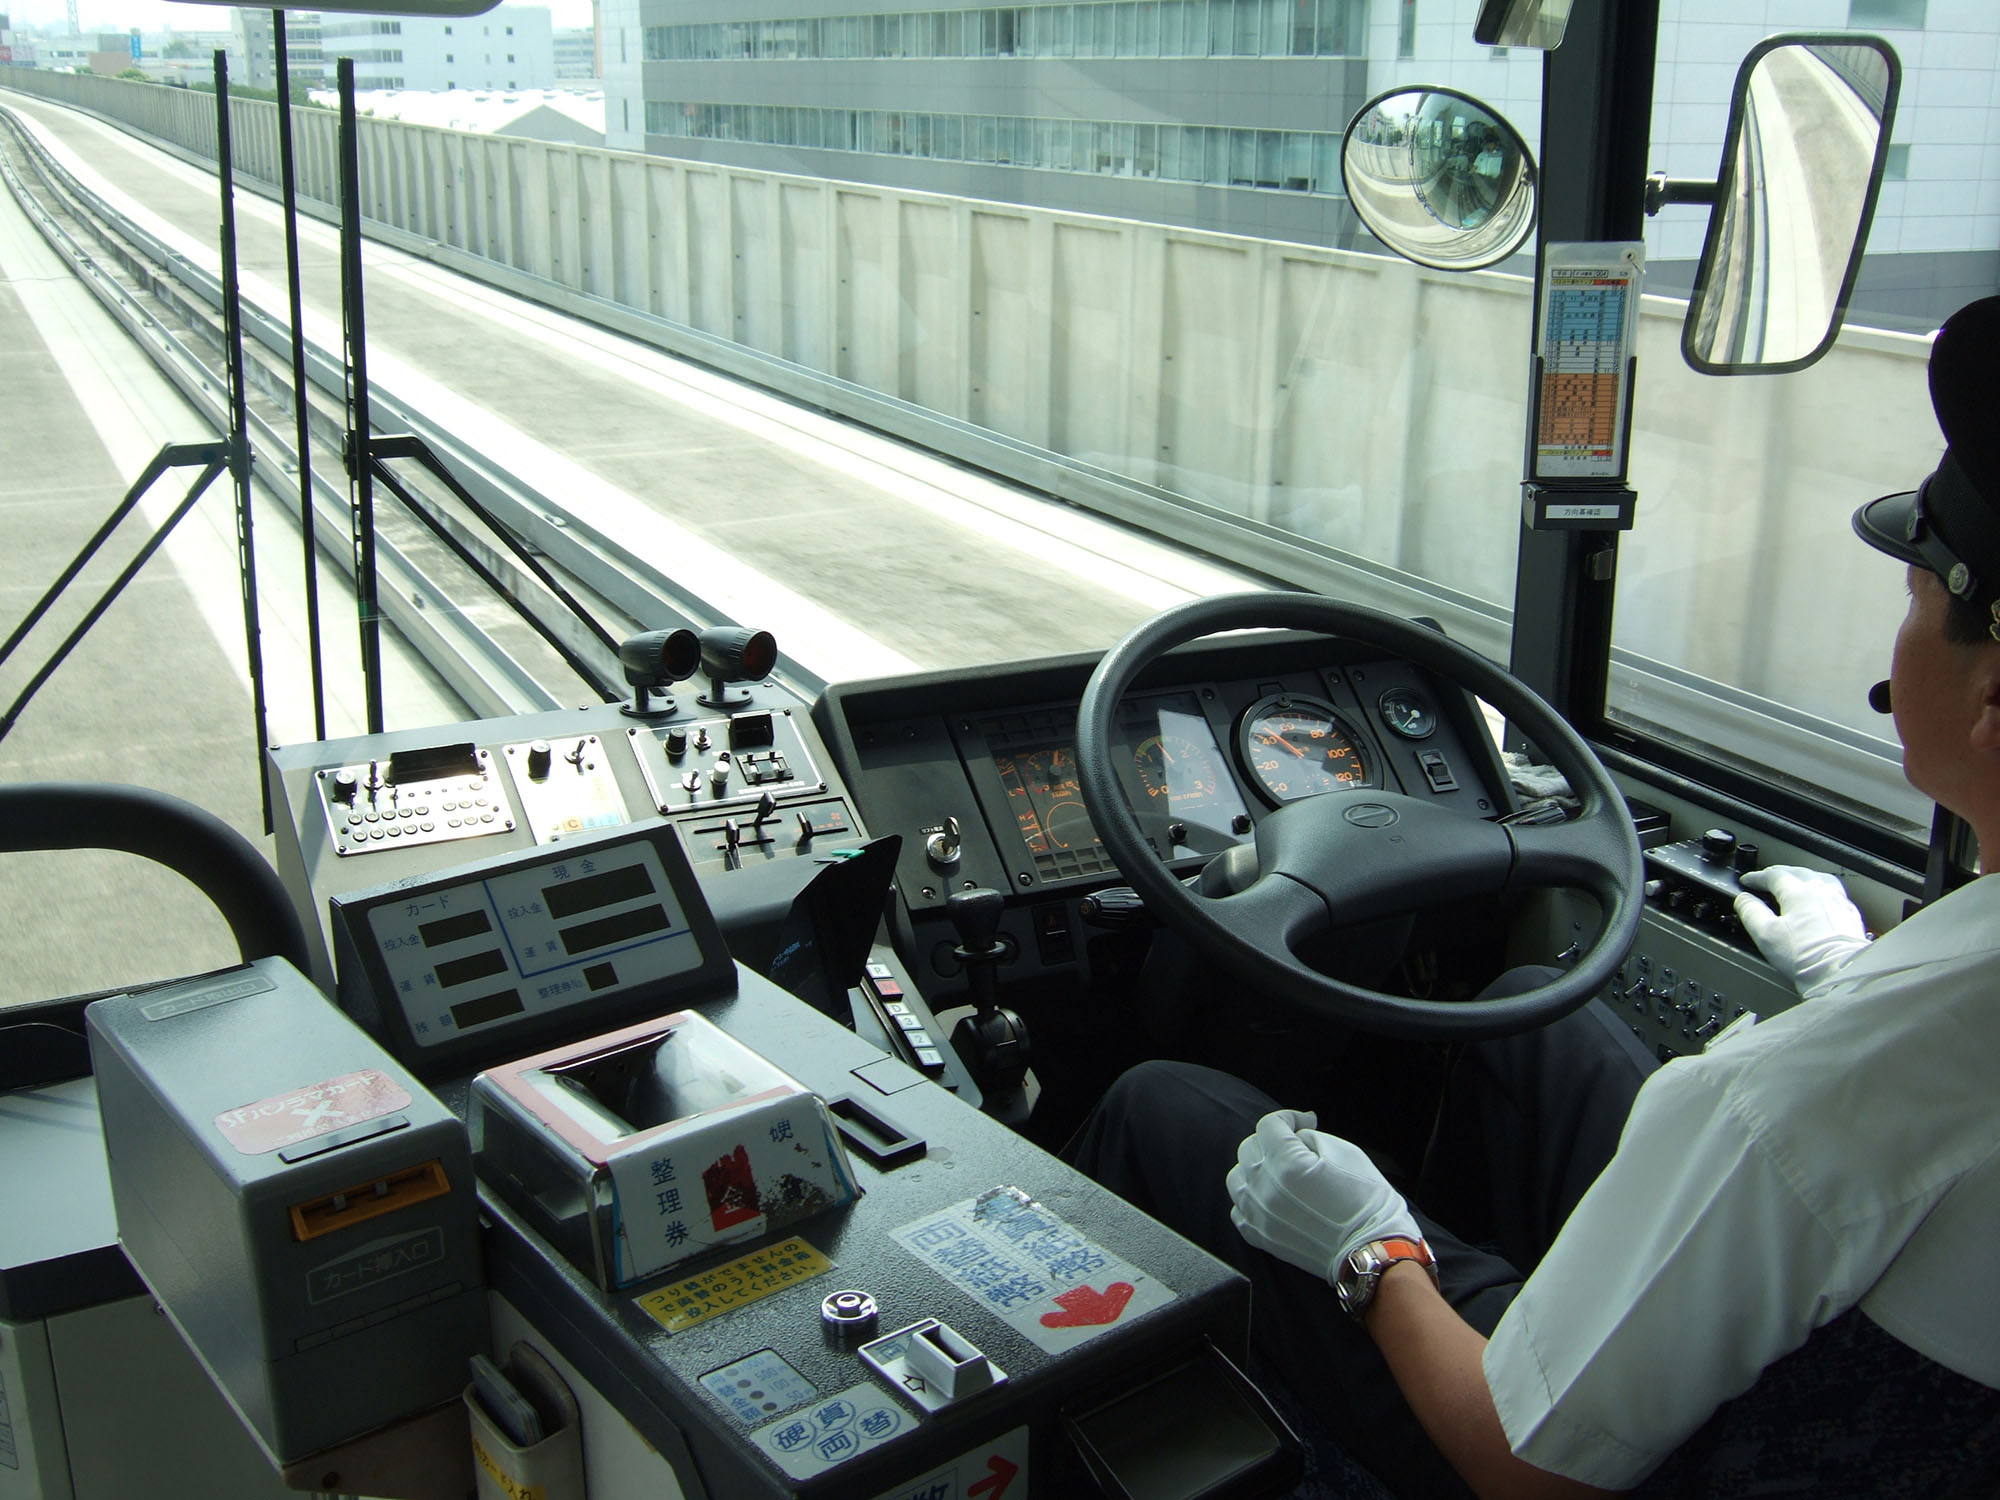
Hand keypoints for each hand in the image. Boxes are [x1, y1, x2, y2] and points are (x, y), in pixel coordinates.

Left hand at [1225, 1109, 1417, 1284]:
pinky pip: (1239, 1208)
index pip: (1269, 1126)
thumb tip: (1294, 1133)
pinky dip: (1251, 1198)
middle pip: (1248, 1148)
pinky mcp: (1260, 1237)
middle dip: (1271, 1141)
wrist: (1370, 1248)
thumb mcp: (1344, 1152)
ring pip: (1237, 1177)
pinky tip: (1272, 1197)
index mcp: (1287, 1164)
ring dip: (1255, 1168)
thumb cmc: (1365, 1200)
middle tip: (1295, 1147)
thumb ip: (1310, 1136)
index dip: (1287, 1117)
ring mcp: (1259, 1214)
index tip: (1303, 1122)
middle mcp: (1265, 1188)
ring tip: (1279, 1172)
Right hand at [1734, 865, 1869, 994]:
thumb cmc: (1806, 957)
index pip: (1774, 876)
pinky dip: (1821, 889)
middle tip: (1767, 878)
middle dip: (1779, 873)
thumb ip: (1751, 912)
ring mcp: (1839, 902)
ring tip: (1796, 882)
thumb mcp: (1766, 935)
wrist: (1841, 973)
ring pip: (1819, 878)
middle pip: (1797, 872)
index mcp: (1799, 893)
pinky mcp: (1851, 915)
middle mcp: (1821, 891)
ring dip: (1803, 877)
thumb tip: (1743, 899)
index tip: (1747, 881)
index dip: (1757, 877)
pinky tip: (1819, 899)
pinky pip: (1835, 892)